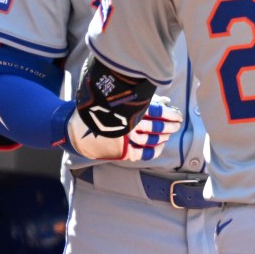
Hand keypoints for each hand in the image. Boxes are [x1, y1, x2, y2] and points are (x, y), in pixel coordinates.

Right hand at [66, 96, 182, 161]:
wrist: (76, 128)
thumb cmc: (100, 110)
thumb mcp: (119, 99)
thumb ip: (142, 100)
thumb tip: (164, 101)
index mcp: (128, 109)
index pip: (158, 112)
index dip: (171, 114)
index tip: (178, 115)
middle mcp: (128, 124)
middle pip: (158, 126)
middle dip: (171, 126)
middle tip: (176, 124)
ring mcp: (125, 139)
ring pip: (152, 139)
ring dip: (164, 137)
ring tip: (169, 133)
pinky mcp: (121, 151)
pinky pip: (143, 153)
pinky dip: (154, 150)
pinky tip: (160, 146)